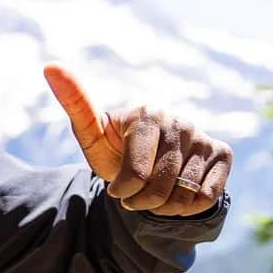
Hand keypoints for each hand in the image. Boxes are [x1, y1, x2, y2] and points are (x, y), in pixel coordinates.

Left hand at [43, 61, 232, 216]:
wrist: (149, 167)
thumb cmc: (115, 151)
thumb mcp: (92, 137)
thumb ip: (75, 106)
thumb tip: (49, 65)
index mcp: (147, 114)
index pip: (138, 174)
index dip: (124, 191)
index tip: (116, 189)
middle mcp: (179, 120)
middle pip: (159, 188)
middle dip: (141, 202)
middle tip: (135, 194)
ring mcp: (203, 136)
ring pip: (183, 196)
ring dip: (163, 207)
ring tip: (155, 193)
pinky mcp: (222, 153)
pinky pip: (205, 196)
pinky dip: (186, 206)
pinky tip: (177, 192)